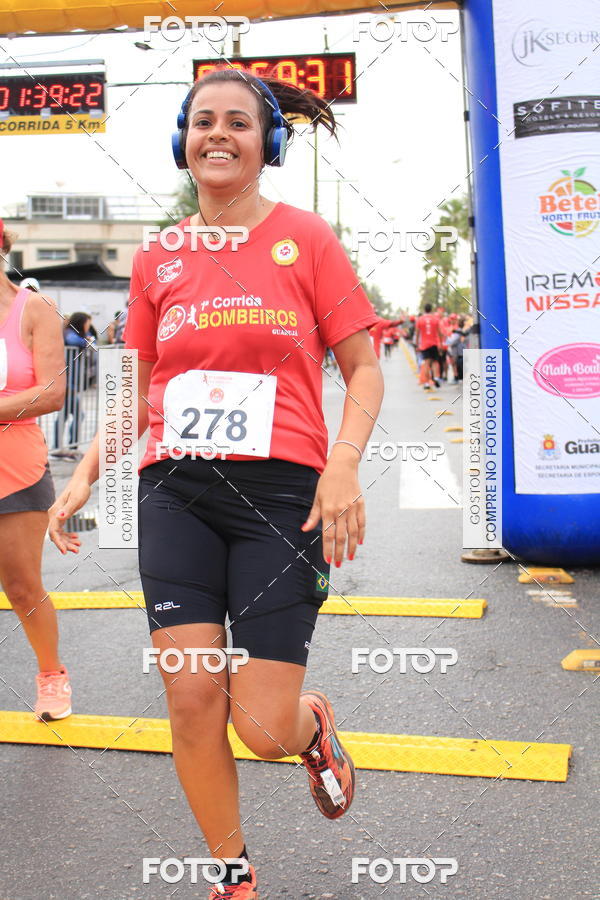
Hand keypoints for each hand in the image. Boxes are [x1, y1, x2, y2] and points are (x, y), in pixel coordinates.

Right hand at [48, 477, 90, 553]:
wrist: (81, 482)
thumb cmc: (79, 489)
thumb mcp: (76, 499)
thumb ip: (68, 509)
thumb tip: (59, 517)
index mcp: (55, 512)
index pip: (54, 532)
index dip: (58, 543)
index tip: (65, 552)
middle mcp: (53, 515)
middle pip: (56, 535)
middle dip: (65, 544)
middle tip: (77, 550)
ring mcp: (57, 516)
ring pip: (60, 534)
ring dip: (68, 541)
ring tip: (79, 545)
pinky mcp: (62, 516)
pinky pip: (62, 530)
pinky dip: (69, 536)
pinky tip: (77, 538)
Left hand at [301, 451, 364, 566]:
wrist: (343, 466)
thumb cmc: (327, 481)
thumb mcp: (317, 497)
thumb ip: (313, 516)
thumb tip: (305, 529)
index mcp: (328, 509)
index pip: (328, 535)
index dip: (328, 549)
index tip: (327, 560)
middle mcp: (341, 510)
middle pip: (341, 537)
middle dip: (339, 553)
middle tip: (338, 564)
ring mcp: (352, 508)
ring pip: (353, 532)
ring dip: (351, 547)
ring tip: (349, 557)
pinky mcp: (361, 504)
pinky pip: (362, 523)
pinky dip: (362, 534)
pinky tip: (360, 543)